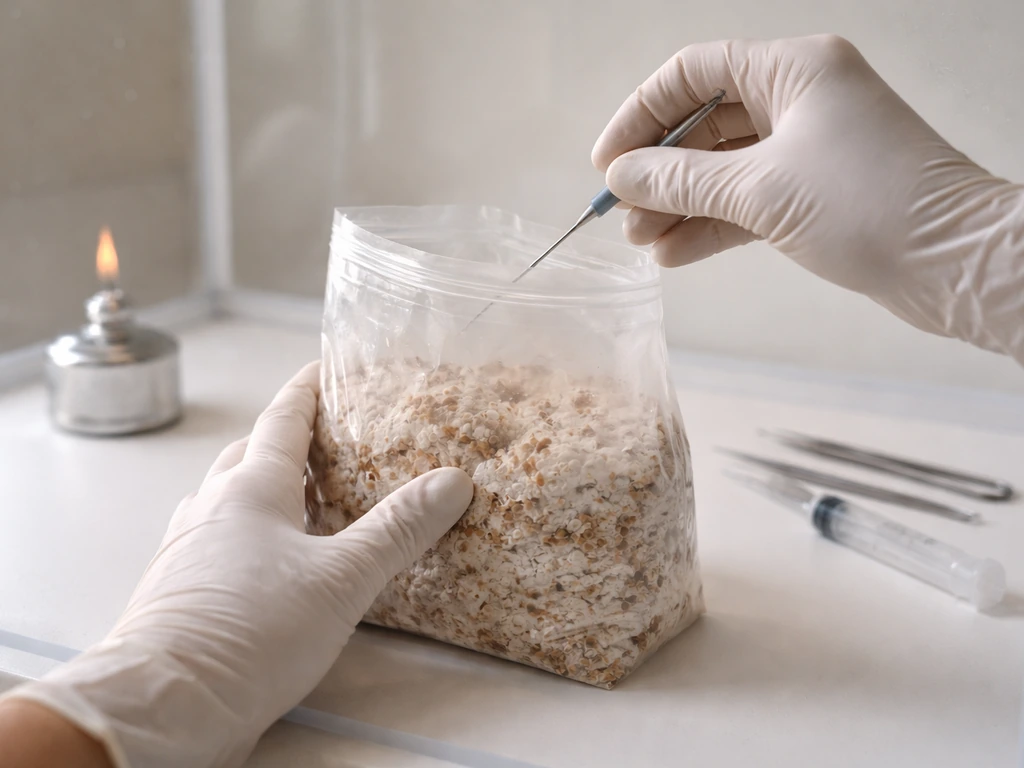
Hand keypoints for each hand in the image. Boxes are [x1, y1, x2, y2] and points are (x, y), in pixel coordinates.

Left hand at [2, 362, 473, 767]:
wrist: (165, 702)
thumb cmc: (251, 632)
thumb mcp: (342, 578)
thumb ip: (398, 528)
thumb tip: (451, 482)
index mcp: (250, 488)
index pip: (281, 418)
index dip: (306, 390)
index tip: (323, 369)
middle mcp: (211, 506)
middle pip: (250, 454)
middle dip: (286, 441)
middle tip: (326, 442)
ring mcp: (187, 546)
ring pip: (228, 498)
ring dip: (264, 490)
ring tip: (305, 505)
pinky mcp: (176, 588)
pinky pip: (216, 539)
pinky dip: (246, 534)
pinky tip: (269, 566)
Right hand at [593, 35, 1023, 361]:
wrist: (954, 263)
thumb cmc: (868, 205)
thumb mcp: (759, 189)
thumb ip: (681, 180)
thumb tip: (621, 177)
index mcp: (794, 70)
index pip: (694, 73)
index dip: (641, 114)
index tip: (608, 162)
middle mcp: (802, 99)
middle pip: (705, 123)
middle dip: (660, 170)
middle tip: (623, 213)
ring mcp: (811, 147)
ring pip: (724, 168)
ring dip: (679, 204)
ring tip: (643, 242)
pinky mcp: (817, 193)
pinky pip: (748, 200)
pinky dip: (711, 224)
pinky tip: (675, 252)